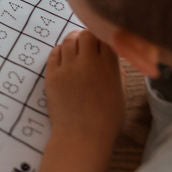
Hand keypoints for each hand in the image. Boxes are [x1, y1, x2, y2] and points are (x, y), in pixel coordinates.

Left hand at [45, 30, 123, 145]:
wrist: (81, 137)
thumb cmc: (107, 120)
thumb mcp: (119, 94)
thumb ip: (115, 73)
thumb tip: (110, 58)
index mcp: (109, 67)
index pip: (105, 38)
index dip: (103, 37)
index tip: (102, 42)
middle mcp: (88, 62)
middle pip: (86, 35)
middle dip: (88, 37)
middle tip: (87, 44)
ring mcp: (67, 68)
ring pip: (68, 41)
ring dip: (73, 40)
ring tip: (75, 46)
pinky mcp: (52, 74)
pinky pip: (54, 53)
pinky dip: (60, 51)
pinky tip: (63, 55)